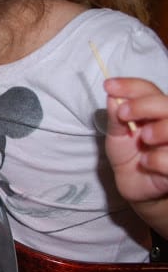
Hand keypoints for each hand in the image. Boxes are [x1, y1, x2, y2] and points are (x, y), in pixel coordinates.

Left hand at [104, 77, 167, 237]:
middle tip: (123, 114)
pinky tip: (147, 164)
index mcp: (156, 111)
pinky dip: (157, 160)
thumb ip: (116, 117)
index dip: (130, 86)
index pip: (148, 89)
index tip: (109, 85)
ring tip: (142, 139)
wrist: (136, 185)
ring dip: (158, 130)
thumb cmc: (129, 155)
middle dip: (144, 105)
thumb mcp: (117, 135)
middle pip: (167, 104)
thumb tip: (111, 95)